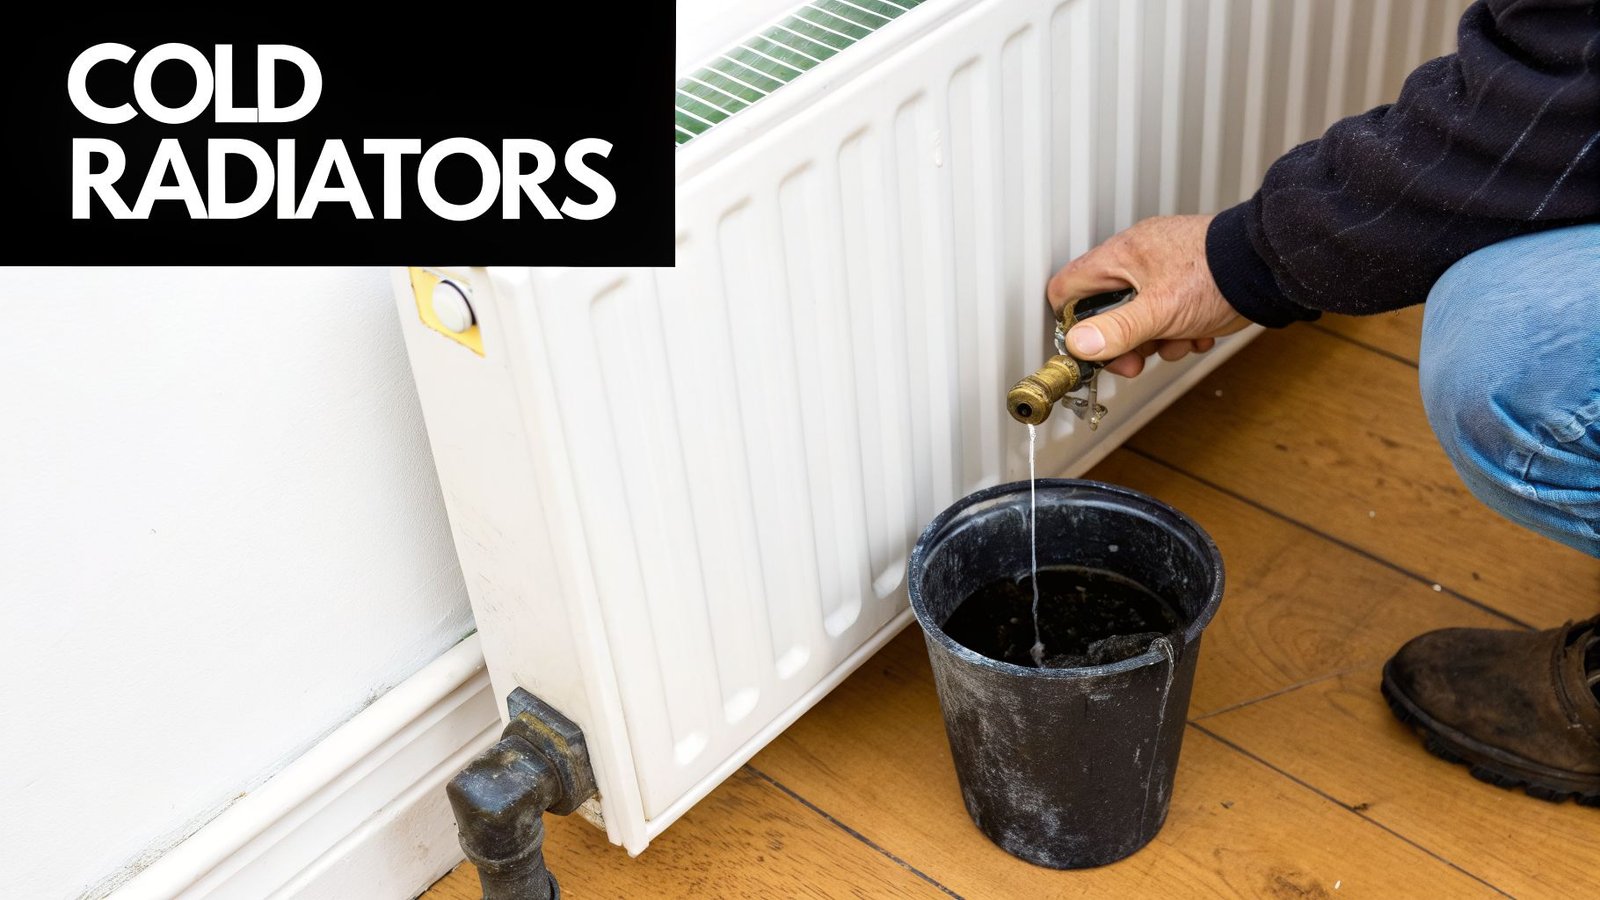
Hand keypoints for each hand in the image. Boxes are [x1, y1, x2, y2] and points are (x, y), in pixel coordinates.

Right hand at [1046, 215, 1248, 377]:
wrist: (1270, 267)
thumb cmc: (1218, 275)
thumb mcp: (1160, 311)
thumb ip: (1117, 330)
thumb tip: (1079, 344)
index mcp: (1121, 255)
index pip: (1068, 287)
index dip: (1070, 322)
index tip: (1087, 348)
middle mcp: (1138, 257)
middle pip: (1105, 308)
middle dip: (1122, 341)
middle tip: (1135, 361)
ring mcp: (1164, 268)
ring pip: (1139, 315)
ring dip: (1156, 339)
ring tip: (1178, 341)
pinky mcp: (1187, 280)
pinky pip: (1168, 313)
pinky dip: (1180, 329)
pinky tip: (1198, 331)